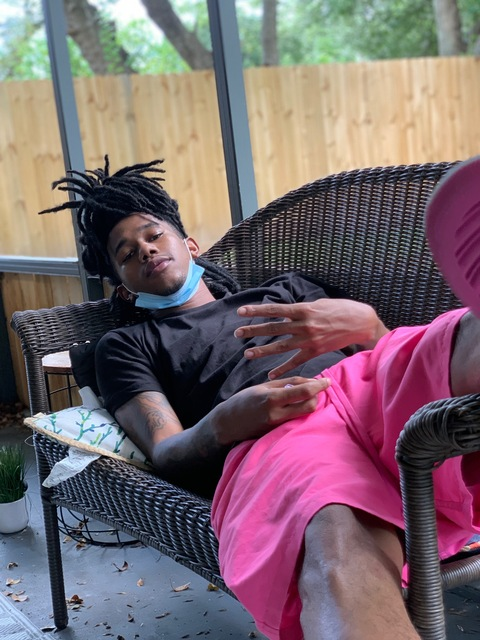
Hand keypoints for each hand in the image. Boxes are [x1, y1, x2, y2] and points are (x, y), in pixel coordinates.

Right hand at [210, 376, 329, 444]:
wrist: (228, 423)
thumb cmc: (244, 401)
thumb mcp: (263, 387)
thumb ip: (286, 384)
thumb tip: (308, 382)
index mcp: (272, 398)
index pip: (303, 392)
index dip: (318, 386)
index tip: (327, 381)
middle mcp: (277, 414)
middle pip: (309, 406)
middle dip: (317, 396)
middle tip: (317, 388)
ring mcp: (278, 425)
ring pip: (305, 414)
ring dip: (311, 403)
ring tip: (307, 395)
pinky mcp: (278, 432)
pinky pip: (297, 420)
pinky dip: (301, 411)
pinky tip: (298, 404)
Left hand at [234, 298, 388, 378]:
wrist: (361, 323)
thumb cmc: (340, 309)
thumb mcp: (319, 304)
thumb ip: (301, 310)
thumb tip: (285, 315)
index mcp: (304, 310)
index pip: (275, 310)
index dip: (257, 311)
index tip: (241, 311)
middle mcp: (304, 325)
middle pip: (273, 329)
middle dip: (253, 331)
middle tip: (237, 333)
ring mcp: (309, 340)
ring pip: (281, 346)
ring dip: (263, 351)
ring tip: (247, 354)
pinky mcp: (315, 351)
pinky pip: (296, 362)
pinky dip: (283, 368)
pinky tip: (270, 374)